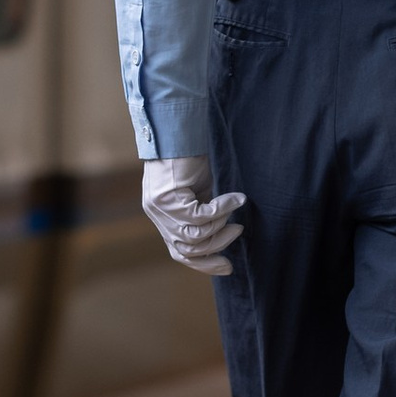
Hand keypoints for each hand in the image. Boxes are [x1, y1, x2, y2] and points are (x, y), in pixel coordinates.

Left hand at [142, 154, 245, 275]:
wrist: (180, 129)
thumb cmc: (192, 156)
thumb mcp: (198, 191)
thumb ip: (202, 212)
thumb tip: (224, 233)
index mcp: (163, 217)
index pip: (179, 252)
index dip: (204, 263)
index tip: (227, 267)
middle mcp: (157, 215)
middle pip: (188, 249)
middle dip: (217, 245)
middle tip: (237, 230)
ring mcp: (160, 208)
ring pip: (194, 236)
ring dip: (220, 226)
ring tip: (235, 211)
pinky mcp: (168, 198)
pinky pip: (201, 216)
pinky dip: (222, 209)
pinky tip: (235, 198)